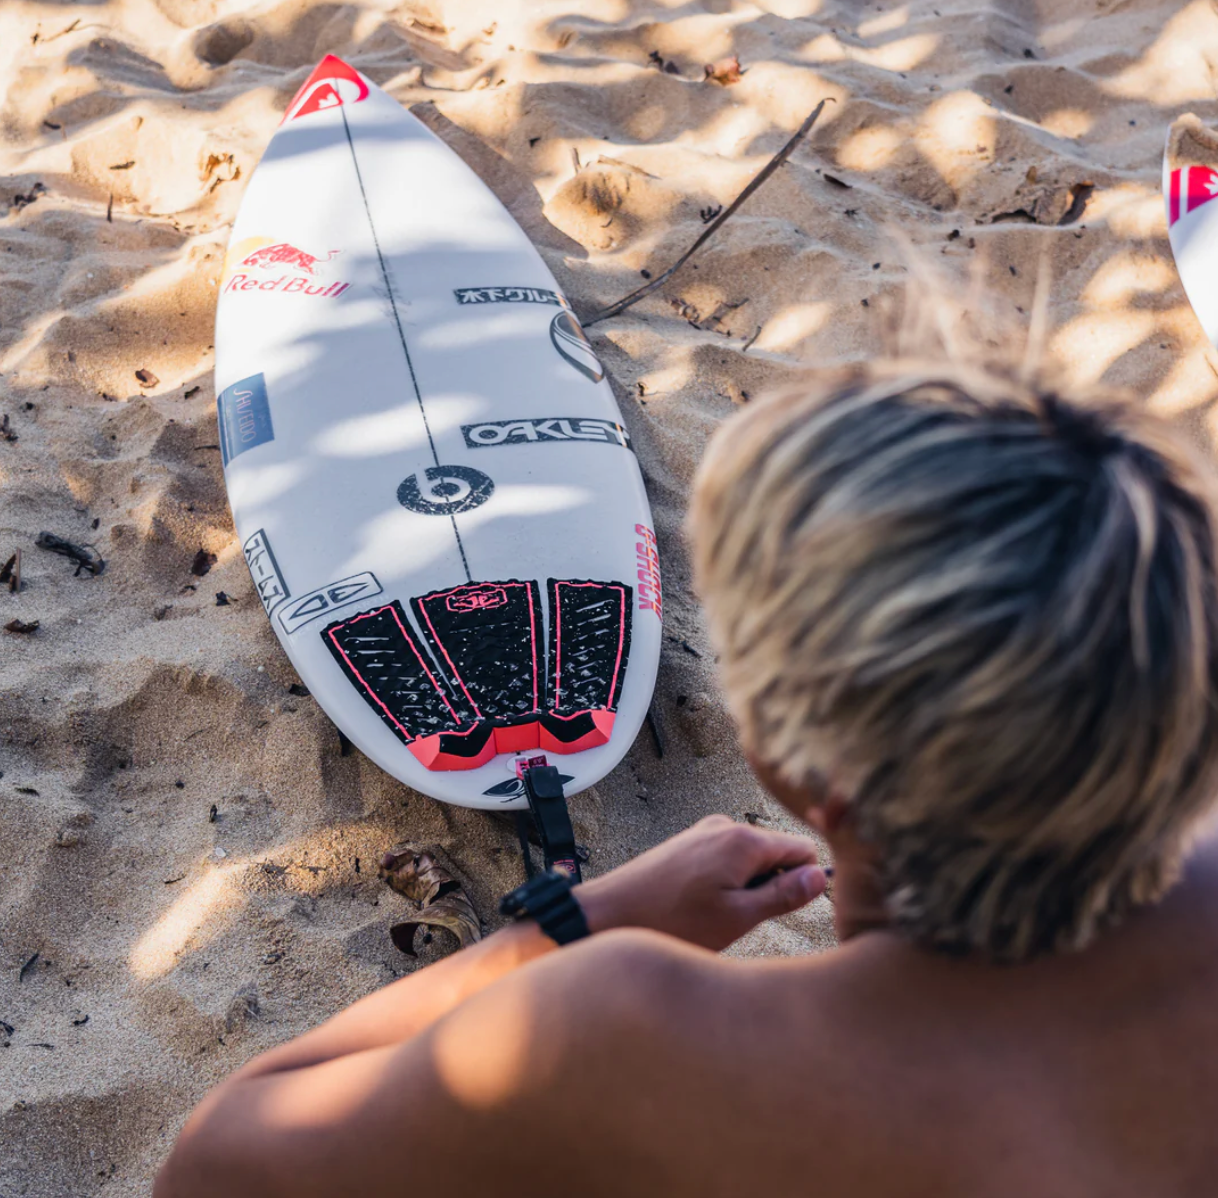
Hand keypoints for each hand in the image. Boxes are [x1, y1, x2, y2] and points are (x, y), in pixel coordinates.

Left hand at [577, 815, 827, 951]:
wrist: (607, 916)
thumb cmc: (672, 922)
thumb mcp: (738, 918)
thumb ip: (784, 895)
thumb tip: (821, 876)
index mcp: (743, 840)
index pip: (803, 849)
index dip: (805, 880)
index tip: (789, 908)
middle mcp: (724, 826)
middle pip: (776, 854)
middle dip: (772, 887)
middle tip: (744, 919)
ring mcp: (702, 834)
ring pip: (749, 862)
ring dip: (745, 891)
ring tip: (717, 918)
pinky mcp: (686, 846)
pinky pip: (725, 863)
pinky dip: (723, 887)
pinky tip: (700, 910)